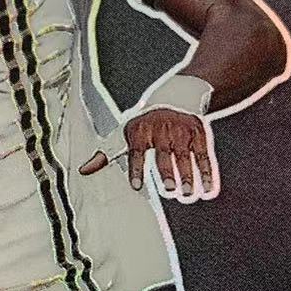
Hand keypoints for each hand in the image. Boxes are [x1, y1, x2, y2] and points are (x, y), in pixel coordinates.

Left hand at [78, 107, 218, 200]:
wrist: (175, 97)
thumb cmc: (144, 123)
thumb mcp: (123, 133)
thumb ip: (105, 154)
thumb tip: (83, 170)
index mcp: (140, 131)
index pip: (136, 152)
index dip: (136, 169)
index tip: (137, 187)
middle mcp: (161, 130)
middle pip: (163, 154)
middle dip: (167, 172)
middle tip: (170, 189)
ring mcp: (181, 132)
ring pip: (185, 156)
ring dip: (187, 175)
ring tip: (187, 193)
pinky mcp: (198, 134)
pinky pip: (203, 156)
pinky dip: (206, 173)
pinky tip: (207, 189)